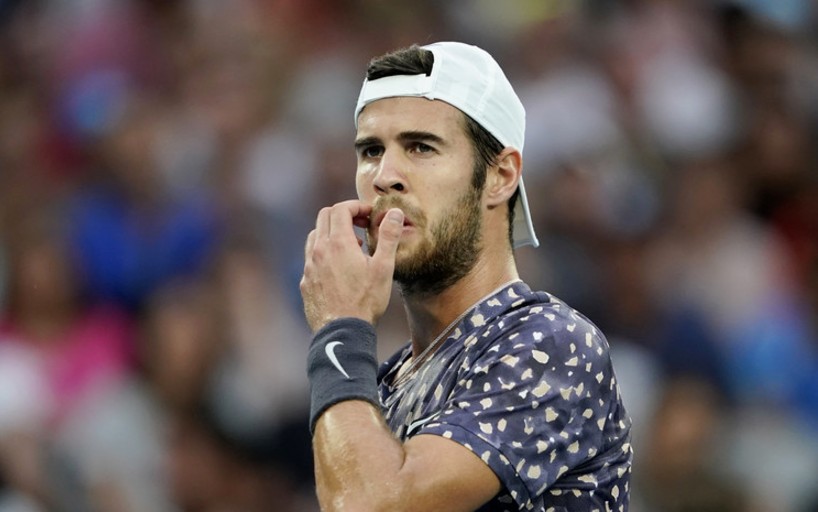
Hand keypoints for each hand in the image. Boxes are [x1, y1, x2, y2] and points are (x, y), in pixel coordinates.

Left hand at [301, 200, 403, 331]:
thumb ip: (388, 237)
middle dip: (344, 214)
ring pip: (315, 235)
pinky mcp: (305, 281)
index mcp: (338, 242)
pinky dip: (324, 252)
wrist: (342, 332)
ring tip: (352, 246)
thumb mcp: (384, 267)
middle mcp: (319, 250)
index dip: (356, 206)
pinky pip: (311, 257)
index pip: (341, 209)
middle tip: (362, 224)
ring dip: (332, 232)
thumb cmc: (365, 300)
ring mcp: (309, 266)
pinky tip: (339, 268)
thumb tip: (393, 213)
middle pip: (324, 216)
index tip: (370, 215)